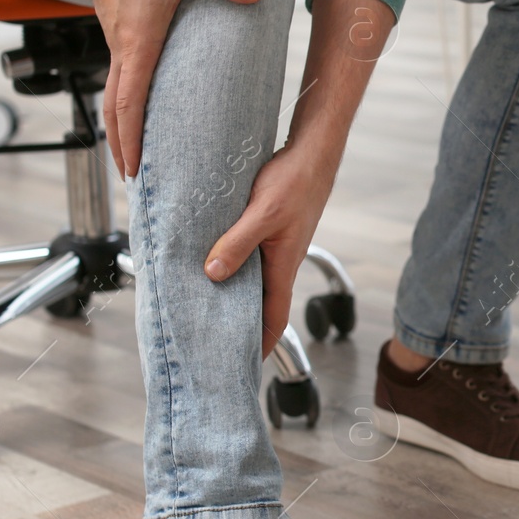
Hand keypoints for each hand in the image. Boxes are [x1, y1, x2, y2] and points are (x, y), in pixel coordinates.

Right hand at [76, 0, 264, 177]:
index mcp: (137, 47)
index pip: (129, 104)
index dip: (131, 138)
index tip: (134, 167)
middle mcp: (124, 53)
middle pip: (115, 112)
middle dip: (122, 147)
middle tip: (132, 177)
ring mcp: (119, 46)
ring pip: (114, 98)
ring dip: (120, 129)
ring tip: (132, 155)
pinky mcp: (121, 37)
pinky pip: (120, 81)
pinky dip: (124, 105)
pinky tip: (139, 111)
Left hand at [203, 145, 334, 356]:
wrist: (311, 154)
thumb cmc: (295, 182)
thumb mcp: (262, 214)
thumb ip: (237, 243)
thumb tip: (213, 274)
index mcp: (283, 267)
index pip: (274, 318)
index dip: (262, 344)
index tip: (244, 365)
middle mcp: (281, 263)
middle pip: (261, 305)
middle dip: (242, 326)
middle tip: (216, 343)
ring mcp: (276, 248)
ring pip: (253, 281)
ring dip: (235, 296)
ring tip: (207, 308)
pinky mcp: (269, 232)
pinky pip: (249, 260)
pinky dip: (232, 268)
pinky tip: (212, 264)